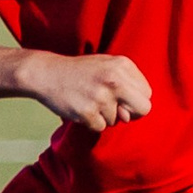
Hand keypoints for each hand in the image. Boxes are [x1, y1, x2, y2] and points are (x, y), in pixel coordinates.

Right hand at [17, 51, 152, 130]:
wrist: (45, 73)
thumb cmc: (79, 71)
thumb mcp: (106, 65)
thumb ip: (127, 81)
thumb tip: (137, 111)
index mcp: (122, 65)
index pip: (147, 93)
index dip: (136, 100)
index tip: (123, 100)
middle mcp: (115, 80)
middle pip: (143, 109)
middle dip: (132, 114)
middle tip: (117, 110)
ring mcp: (101, 97)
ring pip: (117, 120)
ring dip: (104, 116)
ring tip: (88, 101)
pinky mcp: (87, 112)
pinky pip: (100, 127)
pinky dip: (91, 122)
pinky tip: (80, 108)